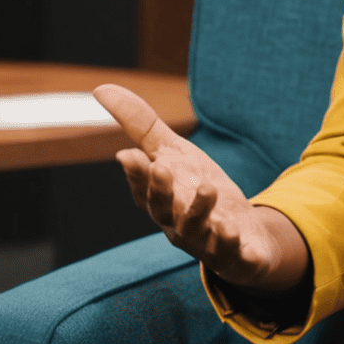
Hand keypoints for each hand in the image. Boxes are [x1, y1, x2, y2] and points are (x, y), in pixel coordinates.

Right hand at [94, 83, 309, 294]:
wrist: (243, 236)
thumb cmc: (198, 191)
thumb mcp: (175, 154)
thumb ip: (141, 126)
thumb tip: (100, 88)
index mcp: (161, 200)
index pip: (142, 188)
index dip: (136, 173)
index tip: (129, 154)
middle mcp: (177, 225)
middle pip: (163, 211)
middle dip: (160, 191)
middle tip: (162, 167)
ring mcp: (206, 242)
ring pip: (197, 232)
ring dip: (199, 212)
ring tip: (209, 188)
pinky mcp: (236, 255)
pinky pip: (233, 254)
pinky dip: (233, 246)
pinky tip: (235, 232)